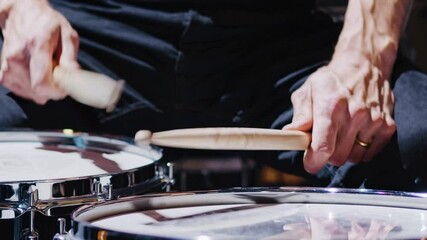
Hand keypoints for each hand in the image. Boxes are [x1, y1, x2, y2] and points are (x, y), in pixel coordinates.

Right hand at [0, 0, 78, 103]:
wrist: (22, 13)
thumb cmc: (48, 23)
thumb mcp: (67, 34)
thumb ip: (70, 57)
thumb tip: (72, 76)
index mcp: (36, 46)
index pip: (41, 83)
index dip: (56, 92)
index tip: (64, 88)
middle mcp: (17, 57)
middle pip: (36, 92)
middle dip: (51, 90)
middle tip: (57, 76)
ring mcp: (7, 65)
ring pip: (29, 93)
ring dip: (41, 89)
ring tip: (46, 72)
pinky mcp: (3, 72)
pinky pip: (20, 90)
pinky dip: (31, 88)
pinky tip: (36, 75)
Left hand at [283, 53, 395, 173]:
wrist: (364, 65)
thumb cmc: (331, 80)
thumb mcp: (308, 91)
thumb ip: (300, 116)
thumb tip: (290, 134)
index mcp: (331, 106)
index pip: (323, 147)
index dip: (313, 161)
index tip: (309, 164)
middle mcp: (354, 114)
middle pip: (337, 157)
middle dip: (326, 156)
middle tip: (323, 142)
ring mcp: (373, 121)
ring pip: (353, 158)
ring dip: (344, 153)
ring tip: (339, 135)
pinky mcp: (387, 126)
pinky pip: (369, 154)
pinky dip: (360, 150)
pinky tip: (354, 134)